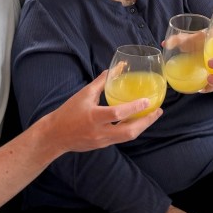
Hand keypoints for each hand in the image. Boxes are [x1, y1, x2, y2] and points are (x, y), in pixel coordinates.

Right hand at [42, 72, 161, 153]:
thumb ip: (102, 81)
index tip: (147, 100)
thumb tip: (118, 67)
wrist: (55, 135)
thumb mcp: (85, 94)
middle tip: (158, 111)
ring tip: (152, 115)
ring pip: (128, 136)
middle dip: (146, 122)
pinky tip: (138, 121)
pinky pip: (122, 138)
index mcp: (94, 117)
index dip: (134, 107)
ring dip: (142, 126)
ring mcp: (102, 141)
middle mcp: (100, 132)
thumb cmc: (69, 111)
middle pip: (129, 131)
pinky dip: (131, 129)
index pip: (117, 113)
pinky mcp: (103, 145)